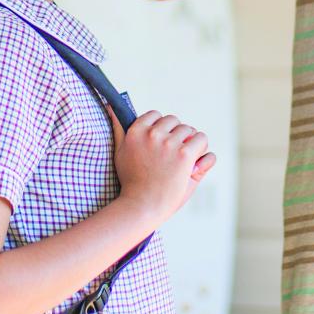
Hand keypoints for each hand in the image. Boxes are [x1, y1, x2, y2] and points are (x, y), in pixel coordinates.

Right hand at [111, 111, 215, 226]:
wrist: (142, 207)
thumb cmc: (132, 183)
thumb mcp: (120, 152)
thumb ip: (119, 129)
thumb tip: (111, 105)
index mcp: (136, 131)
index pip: (156, 116)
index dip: (162, 130)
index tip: (160, 146)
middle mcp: (152, 134)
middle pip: (175, 122)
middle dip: (177, 136)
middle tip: (173, 156)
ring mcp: (169, 144)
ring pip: (190, 130)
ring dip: (191, 143)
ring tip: (183, 162)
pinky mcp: (184, 155)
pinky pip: (202, 140)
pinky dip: (203, 152)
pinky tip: (195, 164)